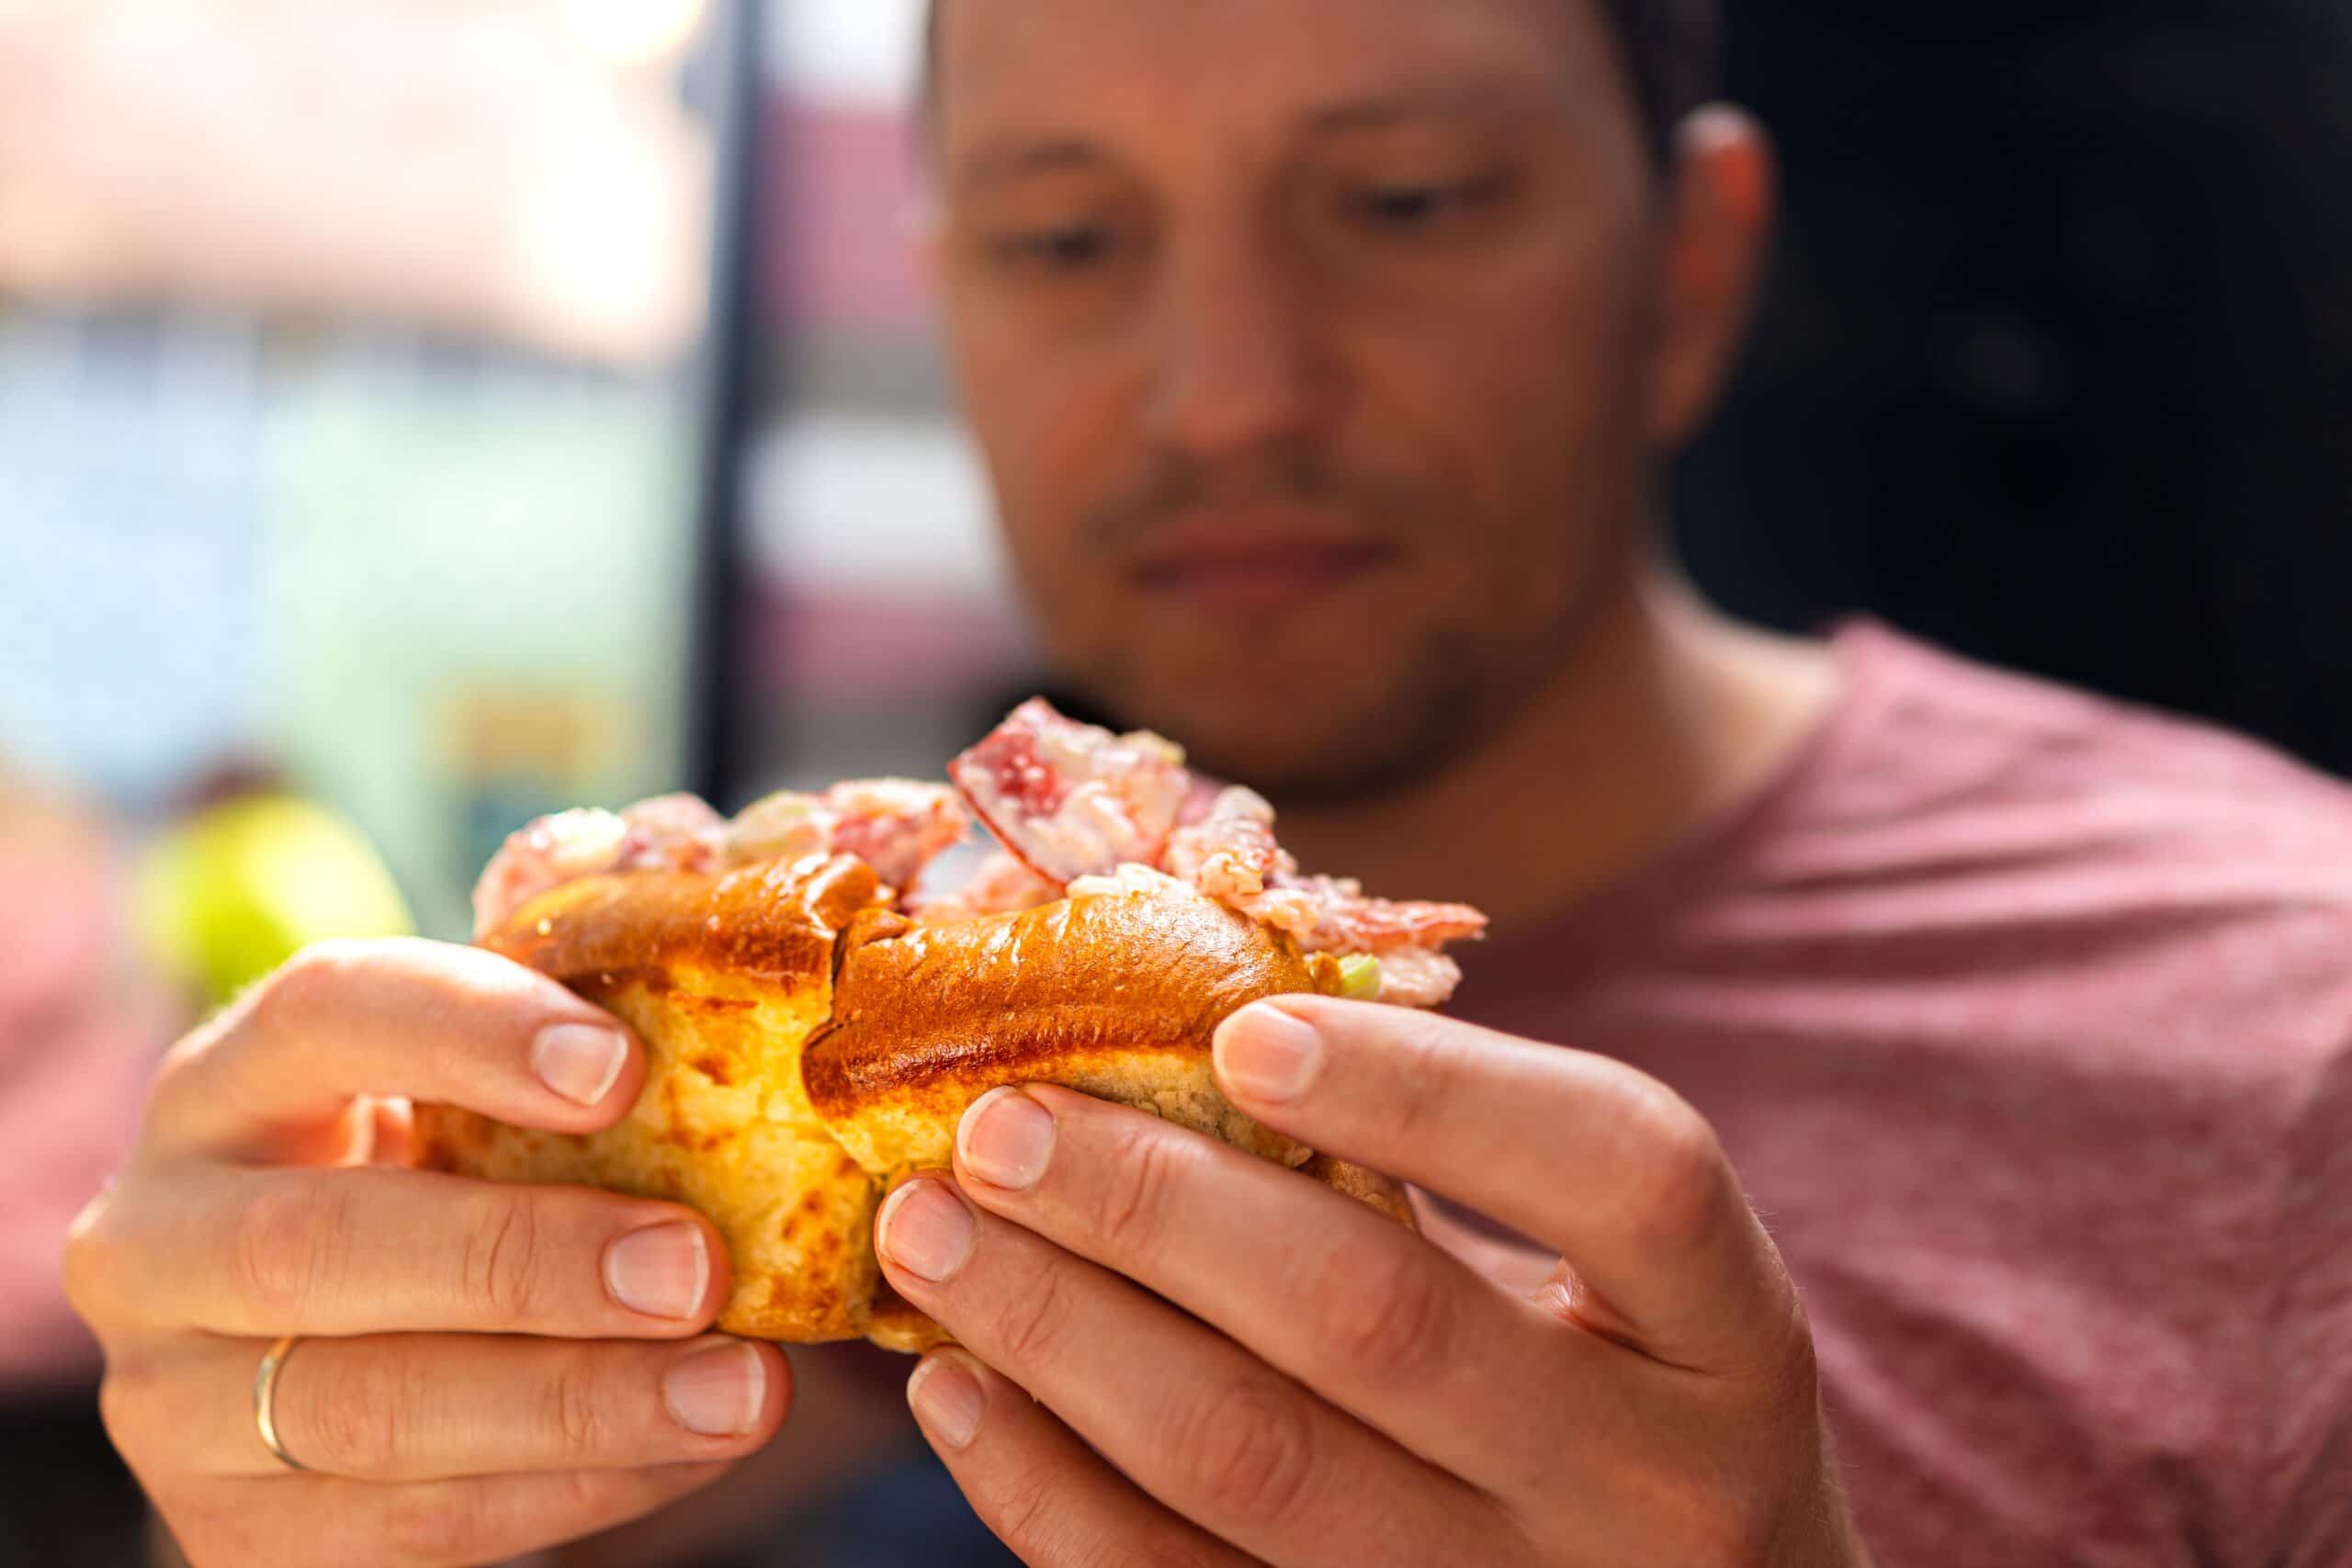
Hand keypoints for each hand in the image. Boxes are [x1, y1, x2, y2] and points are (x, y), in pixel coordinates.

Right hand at [63, 939, 789, 1566]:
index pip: (319, 1014)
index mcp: (224, 1085)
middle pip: (317, 1245)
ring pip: (367, 1410)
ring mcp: (172, 1402)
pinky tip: (692, 1447)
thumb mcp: (468, 1103)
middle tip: (697, 1268)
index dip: (468, 1029)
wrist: (341, 1358)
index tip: (625, 1068)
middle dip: (526, 1260)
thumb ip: (563, 1058)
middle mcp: (157, 1238)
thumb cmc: (447, 1181)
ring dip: (579, 1403)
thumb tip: (750, 1017)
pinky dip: (574, 1489)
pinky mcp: (231, 1534)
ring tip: (742, 1387)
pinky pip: (413, 1524)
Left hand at [874, 997, 1869, 1566]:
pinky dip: (1046, 1490)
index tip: (1242, 1028)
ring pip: (1254, 1462)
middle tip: (999, 1123)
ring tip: (935, 1233)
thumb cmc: (1620, 1407)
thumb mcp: (1610, 1289)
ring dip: (1062, 1331)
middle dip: (1156, 1203)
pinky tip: (961, 1392)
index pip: (1625, 1169)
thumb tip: (1175, 1013)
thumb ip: (1460, 1171)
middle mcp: (1656, 1488)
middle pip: (1383, 1319)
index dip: (1429, 1086)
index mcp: (1731, 1335)